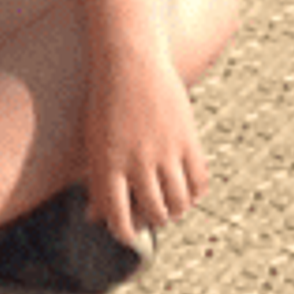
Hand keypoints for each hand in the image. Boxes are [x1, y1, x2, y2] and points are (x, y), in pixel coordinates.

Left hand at [75, 40, 206, 249]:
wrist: (129, 59)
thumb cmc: (106, 101)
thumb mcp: (94, 141)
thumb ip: (97, 181)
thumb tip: (94, 218)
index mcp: (108, 164)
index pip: (117, 218)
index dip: (124, 233)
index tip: (129, 234)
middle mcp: (137, 161)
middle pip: (154, 213)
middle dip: (154, 220)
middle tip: (154, 214)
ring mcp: (165, 151)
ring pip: (179, 203)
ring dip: (176, 209)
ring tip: (171, 204)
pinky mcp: (187, 139)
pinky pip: (199, 182)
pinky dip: (196, 193)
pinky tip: (188, 189)